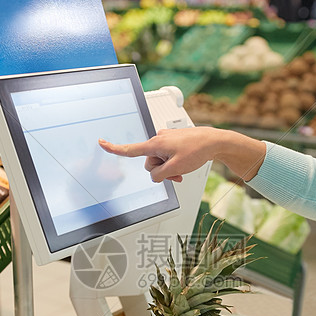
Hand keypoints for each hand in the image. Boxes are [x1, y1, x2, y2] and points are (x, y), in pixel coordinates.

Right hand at [99, 126, 265, 182]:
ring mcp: (166, 140)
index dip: (114, 148)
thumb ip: (159, 175)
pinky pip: (167, 156)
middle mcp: (158, 139)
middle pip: (149, 163)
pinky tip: (184, 164)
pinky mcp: (173, 142)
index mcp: (155, 144)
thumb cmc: (197, 150)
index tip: (101, 143)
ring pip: (159, 161)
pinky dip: (173, 163)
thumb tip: (154, 176)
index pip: (130, 149)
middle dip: (161, 170)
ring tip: (183, 169)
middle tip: (177, 173)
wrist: (213, 141)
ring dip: (169, 168)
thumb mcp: (175, 168)